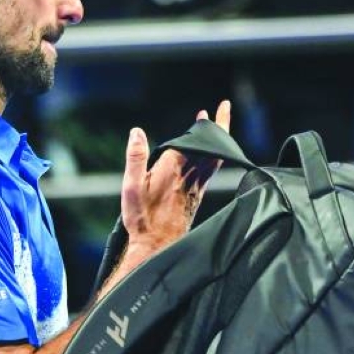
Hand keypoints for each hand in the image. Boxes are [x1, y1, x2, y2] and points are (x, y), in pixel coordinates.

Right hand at [120, 101, 231, 257]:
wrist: (158, 244)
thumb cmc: (142, 217)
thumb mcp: (132, 186)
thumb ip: (136, 157)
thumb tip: (137, 131)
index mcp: (174, 167)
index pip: (193, 140)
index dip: (203, 124)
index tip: (206, 111)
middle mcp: (190, 174)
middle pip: (210, 145)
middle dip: (217, 126)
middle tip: (222, 109)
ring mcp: (197, 185)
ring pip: (214, 157)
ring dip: (218, 140)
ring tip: (218, 126)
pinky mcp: (198, 195)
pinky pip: (212, 170)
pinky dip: (214, 156)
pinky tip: (209, 155)